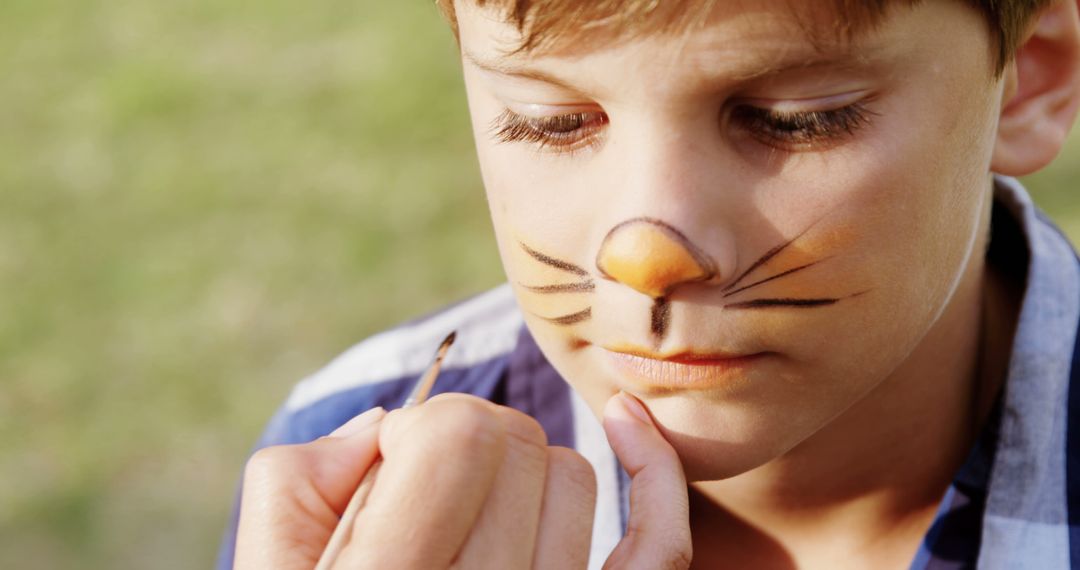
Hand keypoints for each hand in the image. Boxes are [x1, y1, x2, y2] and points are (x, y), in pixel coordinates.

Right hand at [233, 392, 690, 568]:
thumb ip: (297, 481)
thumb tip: (384, 425)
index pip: (457, 437)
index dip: (423, 428)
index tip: (394, 460)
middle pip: (518, 446)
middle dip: (469, 440)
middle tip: (430, 486)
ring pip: (575, 478)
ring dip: (524, 471)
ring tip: (474, 514)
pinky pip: (660, 542)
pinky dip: (653, 472)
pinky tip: (626, 422)